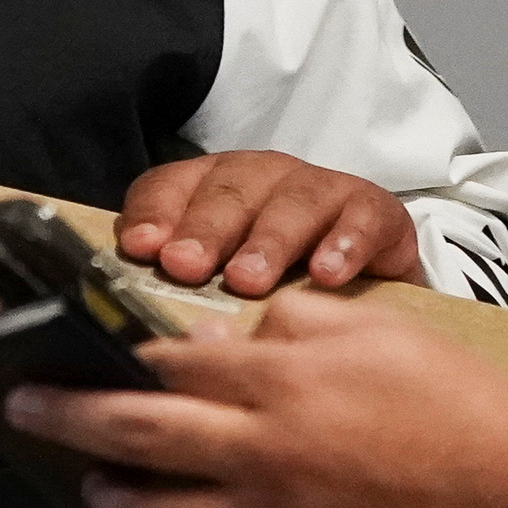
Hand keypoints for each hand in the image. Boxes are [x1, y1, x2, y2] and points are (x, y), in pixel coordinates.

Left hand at [12, 300, 507, 507]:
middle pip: (128, 438)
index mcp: (280, 384)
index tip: (72, 355)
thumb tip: (226, 340)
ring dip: (114, 507)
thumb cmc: (459, 410)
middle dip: (61, 419)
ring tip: (106, 494)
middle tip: (27, 408)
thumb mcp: (380, 331)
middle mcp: (260, 457)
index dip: (109, 360)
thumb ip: (293, 327)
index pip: (162, 367)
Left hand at [115, 150, 422, 296]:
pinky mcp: (376, 213)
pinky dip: (346, 244)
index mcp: (212, 190)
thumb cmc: (282, 296)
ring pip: (292, 203)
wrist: (372, 300)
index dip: (155, 213)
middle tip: (186, 266)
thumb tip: (130, 326)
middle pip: (228, 192)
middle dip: (204, 229)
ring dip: (267, 240)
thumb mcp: (222, 293)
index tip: (141, 249)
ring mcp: (322, 191)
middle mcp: (263, 180)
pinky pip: (363, 219)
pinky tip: (327, 276)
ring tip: (248, 281)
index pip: (170, 186)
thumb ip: (177, 296)